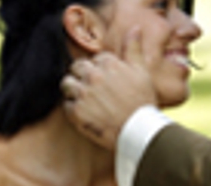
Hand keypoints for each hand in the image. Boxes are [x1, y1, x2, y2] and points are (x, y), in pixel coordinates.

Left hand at [61, 27, 157, 150]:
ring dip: (73, 90)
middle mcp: (93, 76)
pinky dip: (74, 109)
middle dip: (82, 76)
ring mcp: (83, 94)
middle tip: (92, 89)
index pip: (95, 59)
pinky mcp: (77, 112)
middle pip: (77, 68)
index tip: (105, 80)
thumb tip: (135, 29)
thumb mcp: (142, 72)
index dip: (100, 69)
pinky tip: (86, 114)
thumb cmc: (143, 103)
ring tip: (85, 100)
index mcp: (108, 64)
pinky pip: (67, 105)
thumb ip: (133, 50)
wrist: (139, 131)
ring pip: (67, 84)